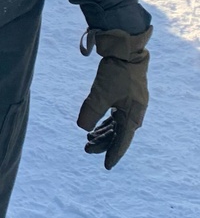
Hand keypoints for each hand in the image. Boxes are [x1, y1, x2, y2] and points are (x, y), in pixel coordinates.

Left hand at [77, 26, 150, 168]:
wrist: (125, 50)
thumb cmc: (115, 72)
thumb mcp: (100, 93)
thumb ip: (91, 112)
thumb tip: (83, 129)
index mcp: (132, 115)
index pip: (122, 141)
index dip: (113, 154)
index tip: (106, 166)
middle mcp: (134, 112)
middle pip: (118, 134)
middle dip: (103, 143)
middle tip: (86, 148)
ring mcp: (130, 105)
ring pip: (116, 125)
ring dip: (103, 133)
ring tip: (88, 140)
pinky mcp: (125, 97)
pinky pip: (115, 116)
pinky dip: (105, 122)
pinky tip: (94, 127)